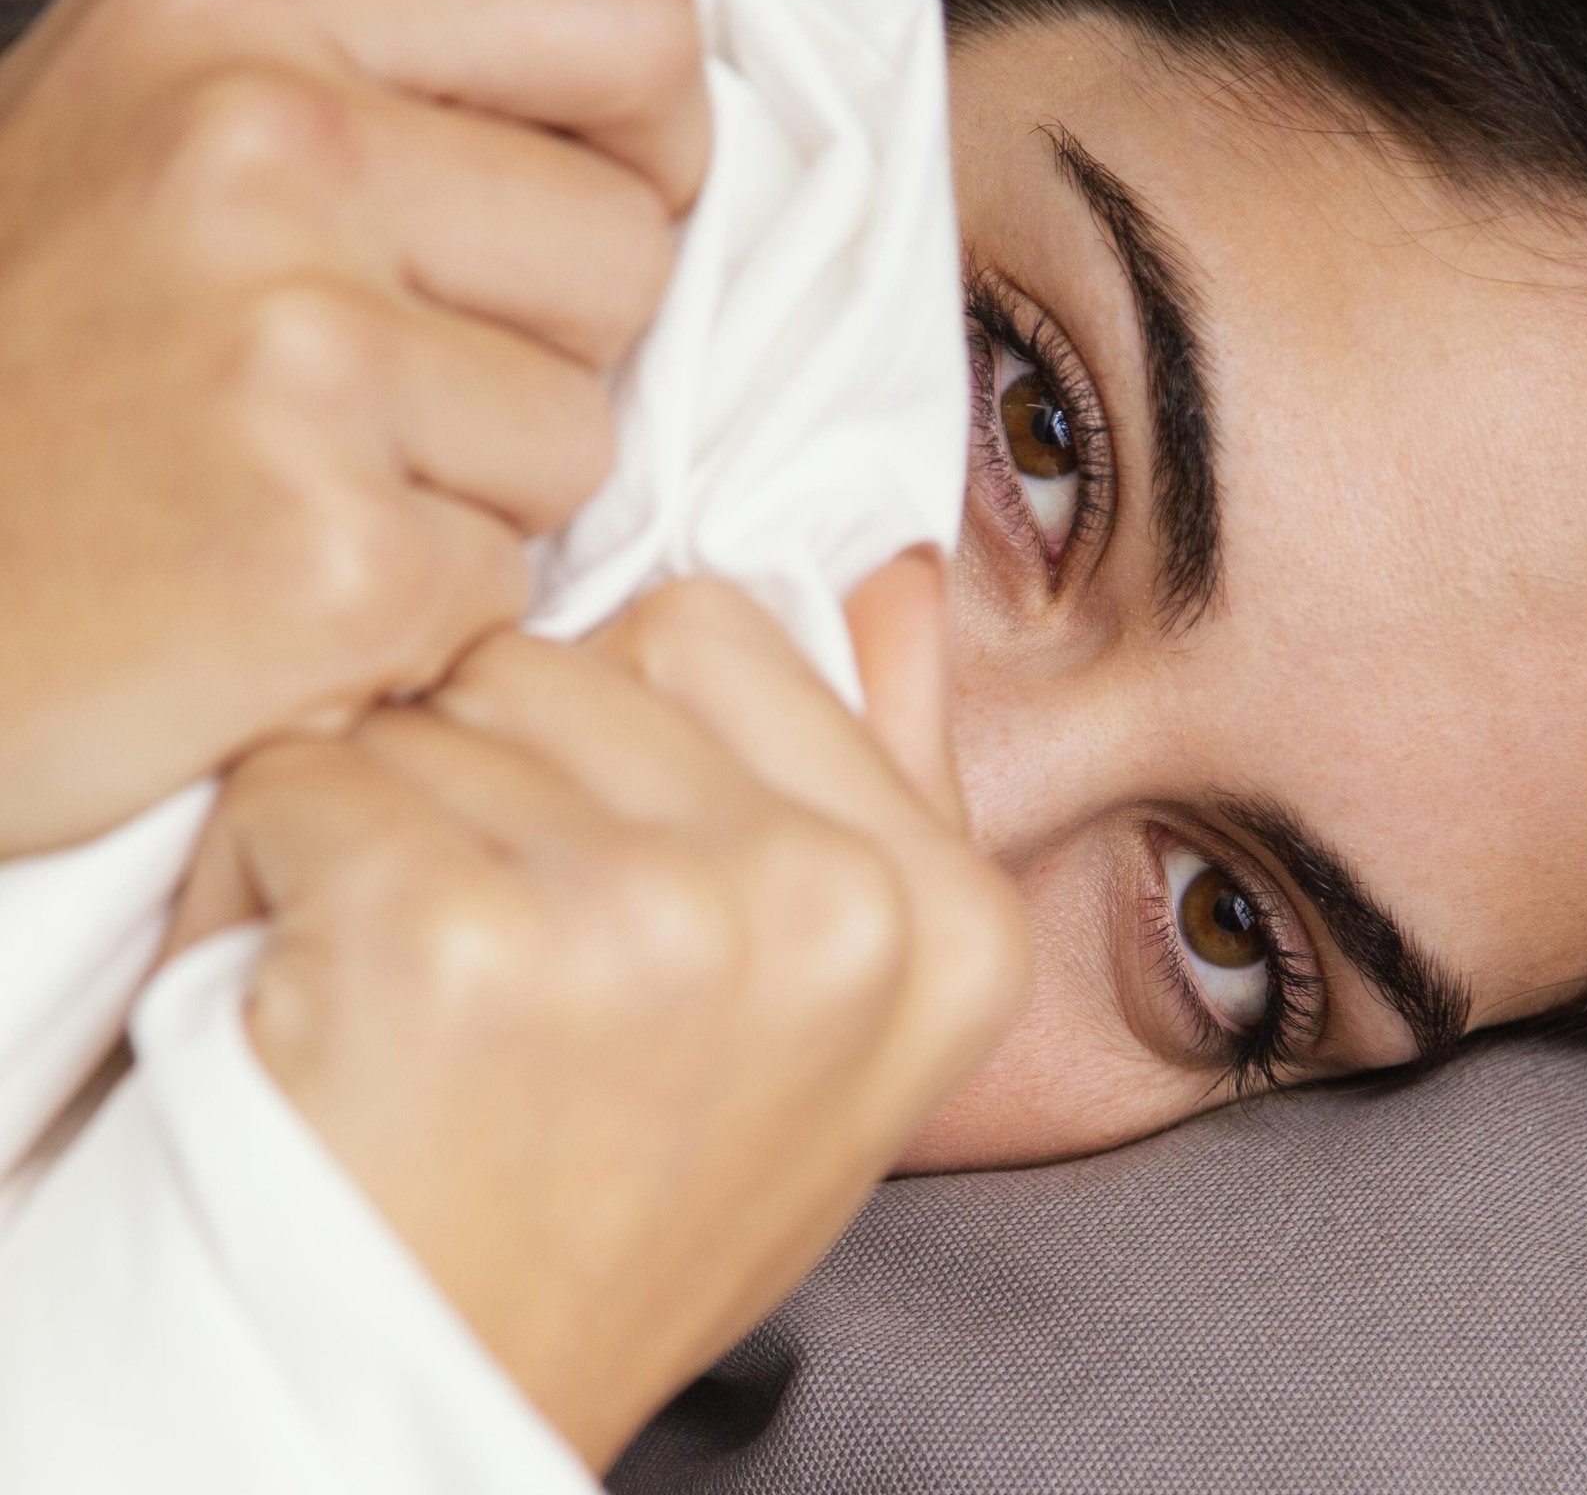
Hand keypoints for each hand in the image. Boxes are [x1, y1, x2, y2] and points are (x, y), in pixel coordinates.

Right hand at [0, 0, 708, 854]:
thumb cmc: (27, 386)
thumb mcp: (159, 134)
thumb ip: (390, 102)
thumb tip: (636, 143)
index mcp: (238, 5)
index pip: (631, 23)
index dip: (649, 147)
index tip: (567, 221)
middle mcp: (267, 150)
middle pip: (629, 251)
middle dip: (542, 347)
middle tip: (370, 396)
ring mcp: (300, 358)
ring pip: (583, 437)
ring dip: (480, 493)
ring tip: (305, 493)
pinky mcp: (337, 560)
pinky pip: (511, 583)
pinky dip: (423, 613)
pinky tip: (281, 594)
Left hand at [170, 562, 1027, 1470]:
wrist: (445, 1390)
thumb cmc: (625, 1189)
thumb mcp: (831, 1012)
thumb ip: (883, 775)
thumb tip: (900, 573)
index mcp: (937, 912)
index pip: (712, 628)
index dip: (611, 722)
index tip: (595, 841)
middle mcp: (823, 906)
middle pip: (568, 653)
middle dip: (497, 761)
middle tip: (499, 931)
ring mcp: (649, 919)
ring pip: (435, 707)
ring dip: (388, 813)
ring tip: (418, 973)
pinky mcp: (457, 940)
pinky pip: (306, 772)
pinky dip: (273, 861)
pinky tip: (322, 993)